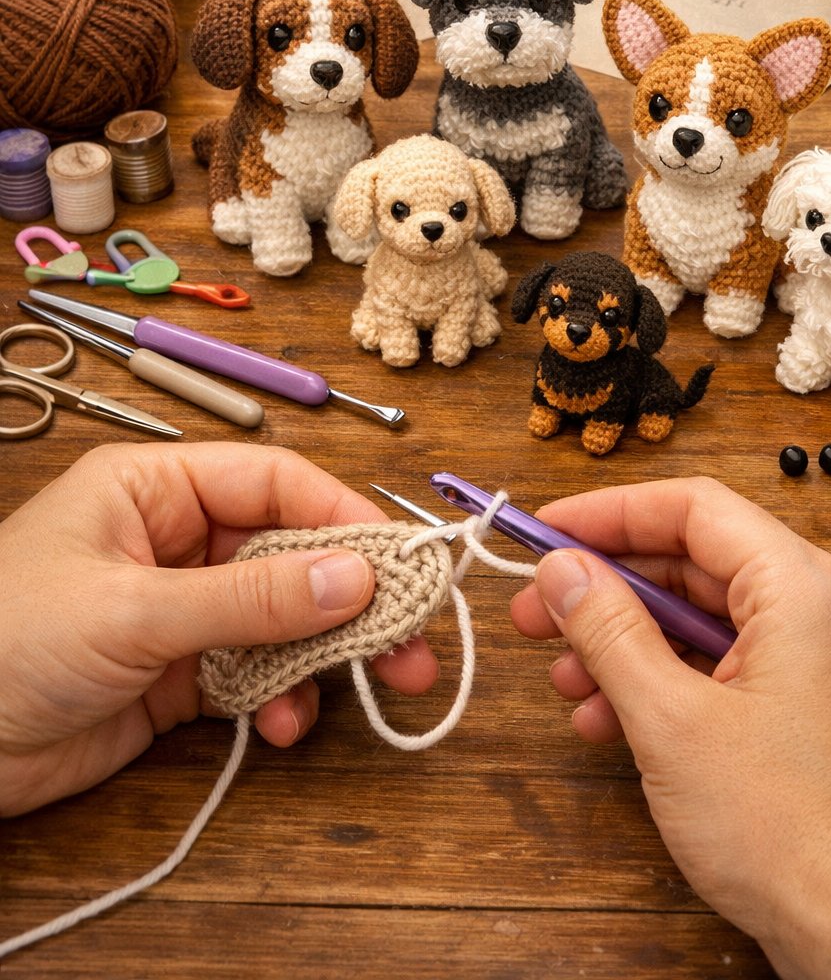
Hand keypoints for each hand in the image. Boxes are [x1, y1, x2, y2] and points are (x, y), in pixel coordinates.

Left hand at [0, 443, 436, 815]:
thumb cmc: (5, 642)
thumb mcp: (135, 611)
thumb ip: (251, 599)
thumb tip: (360, 578)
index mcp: (154, 489)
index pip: (273, 482)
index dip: (342, 515)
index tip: (402, 560)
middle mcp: (174, 541)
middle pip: (289, 552)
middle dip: (352, 595)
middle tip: (415, 639)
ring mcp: (180, 610)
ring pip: (282, 618)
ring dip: (328, 653)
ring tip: (380, 686)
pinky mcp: (177, 677)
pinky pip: (255, 674)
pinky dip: (282, 697)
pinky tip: (285, 723)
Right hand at [510, 476, 830, 979]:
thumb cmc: (793, 833)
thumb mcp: (671, 723)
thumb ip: (608, 632)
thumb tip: (562, 570)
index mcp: (804, 586)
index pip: (692, 507)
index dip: (606, 514)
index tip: (542, 534)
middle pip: (701, 563)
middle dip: (610, 592)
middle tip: (534, 618)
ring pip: (718, 621)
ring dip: (637, 646)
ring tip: (571, 688)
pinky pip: (747, 666)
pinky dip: (683, 683)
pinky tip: (622, 723)